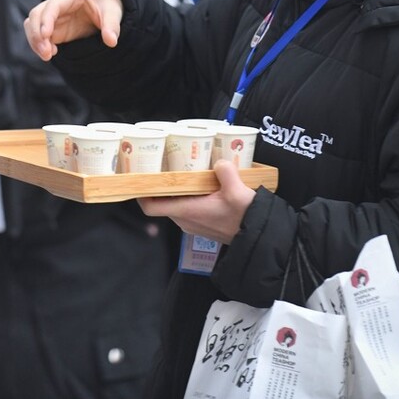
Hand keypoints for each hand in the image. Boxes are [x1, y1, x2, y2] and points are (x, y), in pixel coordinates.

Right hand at [24, 0, 122, 60]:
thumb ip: (112, 26)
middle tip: (47, 53)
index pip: (54, 4)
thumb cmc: (106, 5)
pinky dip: (40, 44)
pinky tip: (50, 53)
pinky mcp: (52, 27)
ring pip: (33, 24)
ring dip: (35, 40)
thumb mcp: (113, 12)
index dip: (47, 19)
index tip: (46, 35)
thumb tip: (111, 41)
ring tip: (47, 55)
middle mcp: (58, 2)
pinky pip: (39, 34)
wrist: (103, 6)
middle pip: (37, 13)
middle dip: (37, 33)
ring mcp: (53, 15)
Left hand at [138, 160, 256, 244]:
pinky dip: (189, 194)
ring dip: (176, 189)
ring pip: (175, 202)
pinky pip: (187, 206)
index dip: (141, 192)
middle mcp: (185, 219)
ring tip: (183, 170)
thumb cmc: (245, 218)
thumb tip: (219, 162)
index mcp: (186, 211)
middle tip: (163, 164)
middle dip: (161, 183)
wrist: (258, 237)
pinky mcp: (203, 223)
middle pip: (162, 200)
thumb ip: (225, 172)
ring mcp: (193, 223)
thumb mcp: (237, 191)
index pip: (150, 206)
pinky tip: (201, 182)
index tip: (140, 177)